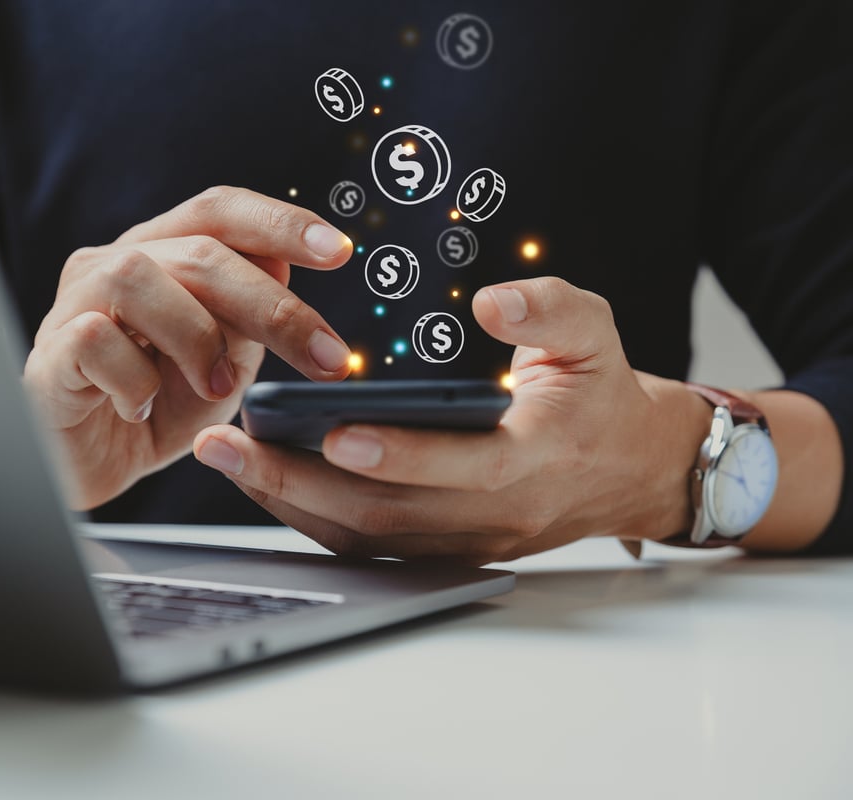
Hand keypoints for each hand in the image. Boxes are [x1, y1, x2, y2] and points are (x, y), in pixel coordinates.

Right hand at [23, 186, 354, 508]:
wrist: (91, 468)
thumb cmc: (156, 408)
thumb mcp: (222, 362)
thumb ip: (248, 317)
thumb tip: (284, 264)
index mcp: (160, 254)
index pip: (219, 211)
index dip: (279, 221)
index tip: (340, 251)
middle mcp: (112, 264)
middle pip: (198, 251)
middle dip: (272, 306)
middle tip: (325, 358)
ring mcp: (74, 305)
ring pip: (136, 276)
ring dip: (196, 336)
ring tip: (218, 388)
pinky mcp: (48, 355)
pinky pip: (94, 340)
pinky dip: (135, 381)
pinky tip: (143, 409)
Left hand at [193, 277, 709, 563]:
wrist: (627, 470)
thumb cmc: (600, 395)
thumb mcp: (595, 335)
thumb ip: (550, 311)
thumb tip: (493, 302)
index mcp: (535, 459)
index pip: (464, 468)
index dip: (400, 455)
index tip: (335, 432)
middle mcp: (494, 515)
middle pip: (388, 514)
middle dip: (299, 482)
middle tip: (228, 446)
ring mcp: (464, 541)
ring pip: (366, 537)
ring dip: (289, 502)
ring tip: (226, 459)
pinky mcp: (441, 548)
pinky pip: (367, 543)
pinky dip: (309, 516)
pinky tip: (263, 480)